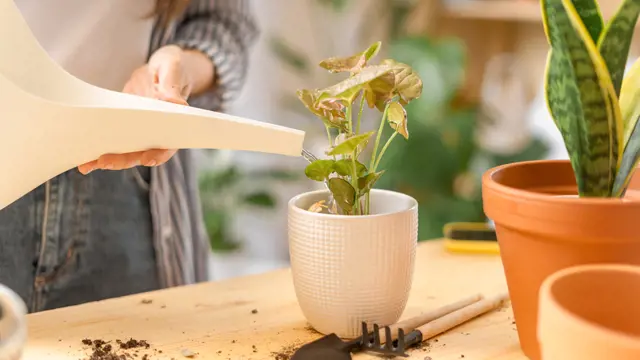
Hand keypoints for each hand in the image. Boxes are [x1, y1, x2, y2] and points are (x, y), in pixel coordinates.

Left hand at [78, 45, 190, 174]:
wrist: (159, 69)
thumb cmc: (170, 67)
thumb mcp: (172, 69)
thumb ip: (172, 86)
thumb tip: (175, 103)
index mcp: (173, 124)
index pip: (169, 145)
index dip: (159, 154)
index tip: (147, 160)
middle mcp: (156, 133)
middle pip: (141, 153)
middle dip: (123, 160)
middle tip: (104, 162)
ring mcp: (139, 133)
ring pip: (125, 152)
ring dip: (107, 160)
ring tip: (87, 164)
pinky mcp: (124, 128)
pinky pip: (112, 142)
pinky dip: (99, 150)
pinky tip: (83, 157)